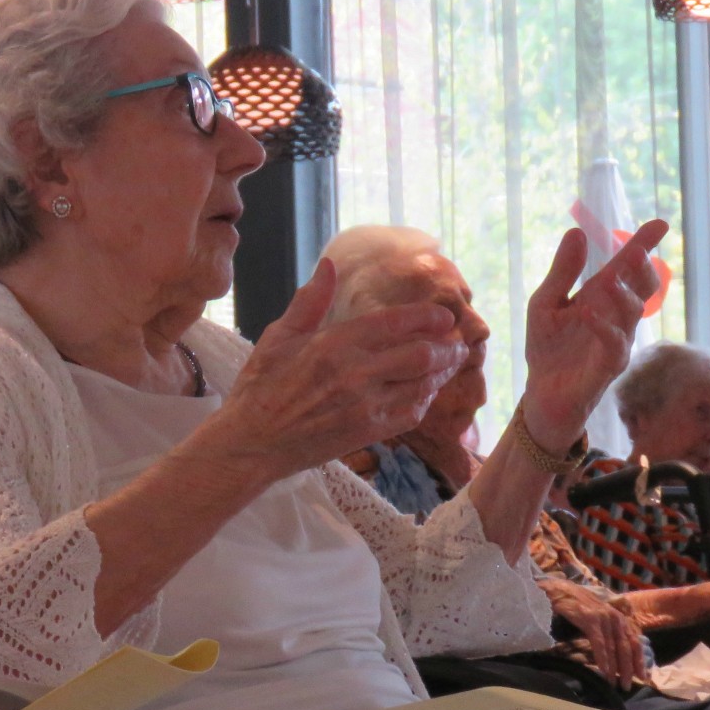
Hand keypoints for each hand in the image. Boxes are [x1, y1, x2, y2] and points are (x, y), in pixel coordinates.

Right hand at [209, 260, 465, 484]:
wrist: (252, 445)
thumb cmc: (259, 388)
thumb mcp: (278, 337)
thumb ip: (309, 302)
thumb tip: (328, 265)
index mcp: (334, 345)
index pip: (395, 324)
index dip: (428, 317)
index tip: (444, 315)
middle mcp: (356, 375)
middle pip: (422, 355)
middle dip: (447, 346)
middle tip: (457, 341)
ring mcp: (365, 407)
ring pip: (423, 385)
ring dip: (443, 373)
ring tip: (450, 363)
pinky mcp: (368, 433)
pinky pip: (411, 413)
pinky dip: (426, 399)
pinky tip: (427, 391)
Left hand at [518, 220, 668, 449]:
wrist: (542, 393)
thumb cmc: (547, 346)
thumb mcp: (546, 302)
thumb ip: (563, 271)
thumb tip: (577, 231)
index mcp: (600, 297)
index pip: (627, 267)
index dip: (643, 245)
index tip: (660, 224)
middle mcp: (616, 316)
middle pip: (644, 288)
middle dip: (642, 269)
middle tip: (635, 253)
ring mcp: (617, 341)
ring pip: (632, 313)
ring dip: (621, 294)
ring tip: (608, 278)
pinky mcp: (608, 367)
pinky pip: (614, 345)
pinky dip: (602, 327)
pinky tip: (587, 313)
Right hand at [544, 580, 644, 688]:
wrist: (558, 589)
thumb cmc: (576, 605)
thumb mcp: (598, 617)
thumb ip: (608, 632)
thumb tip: (614, 653)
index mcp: (619, 618)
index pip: (635, 642)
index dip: (639, 660)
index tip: (642, 677)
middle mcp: (615, 617)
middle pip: (627, 647)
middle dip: (628, 669)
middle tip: (627, 686)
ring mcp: (604, 618)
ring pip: (614, 647)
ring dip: (616, 668)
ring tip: (615, 684)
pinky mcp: (591, 620)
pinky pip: (600, 643)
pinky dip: (603, 659)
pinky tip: (604, 671)